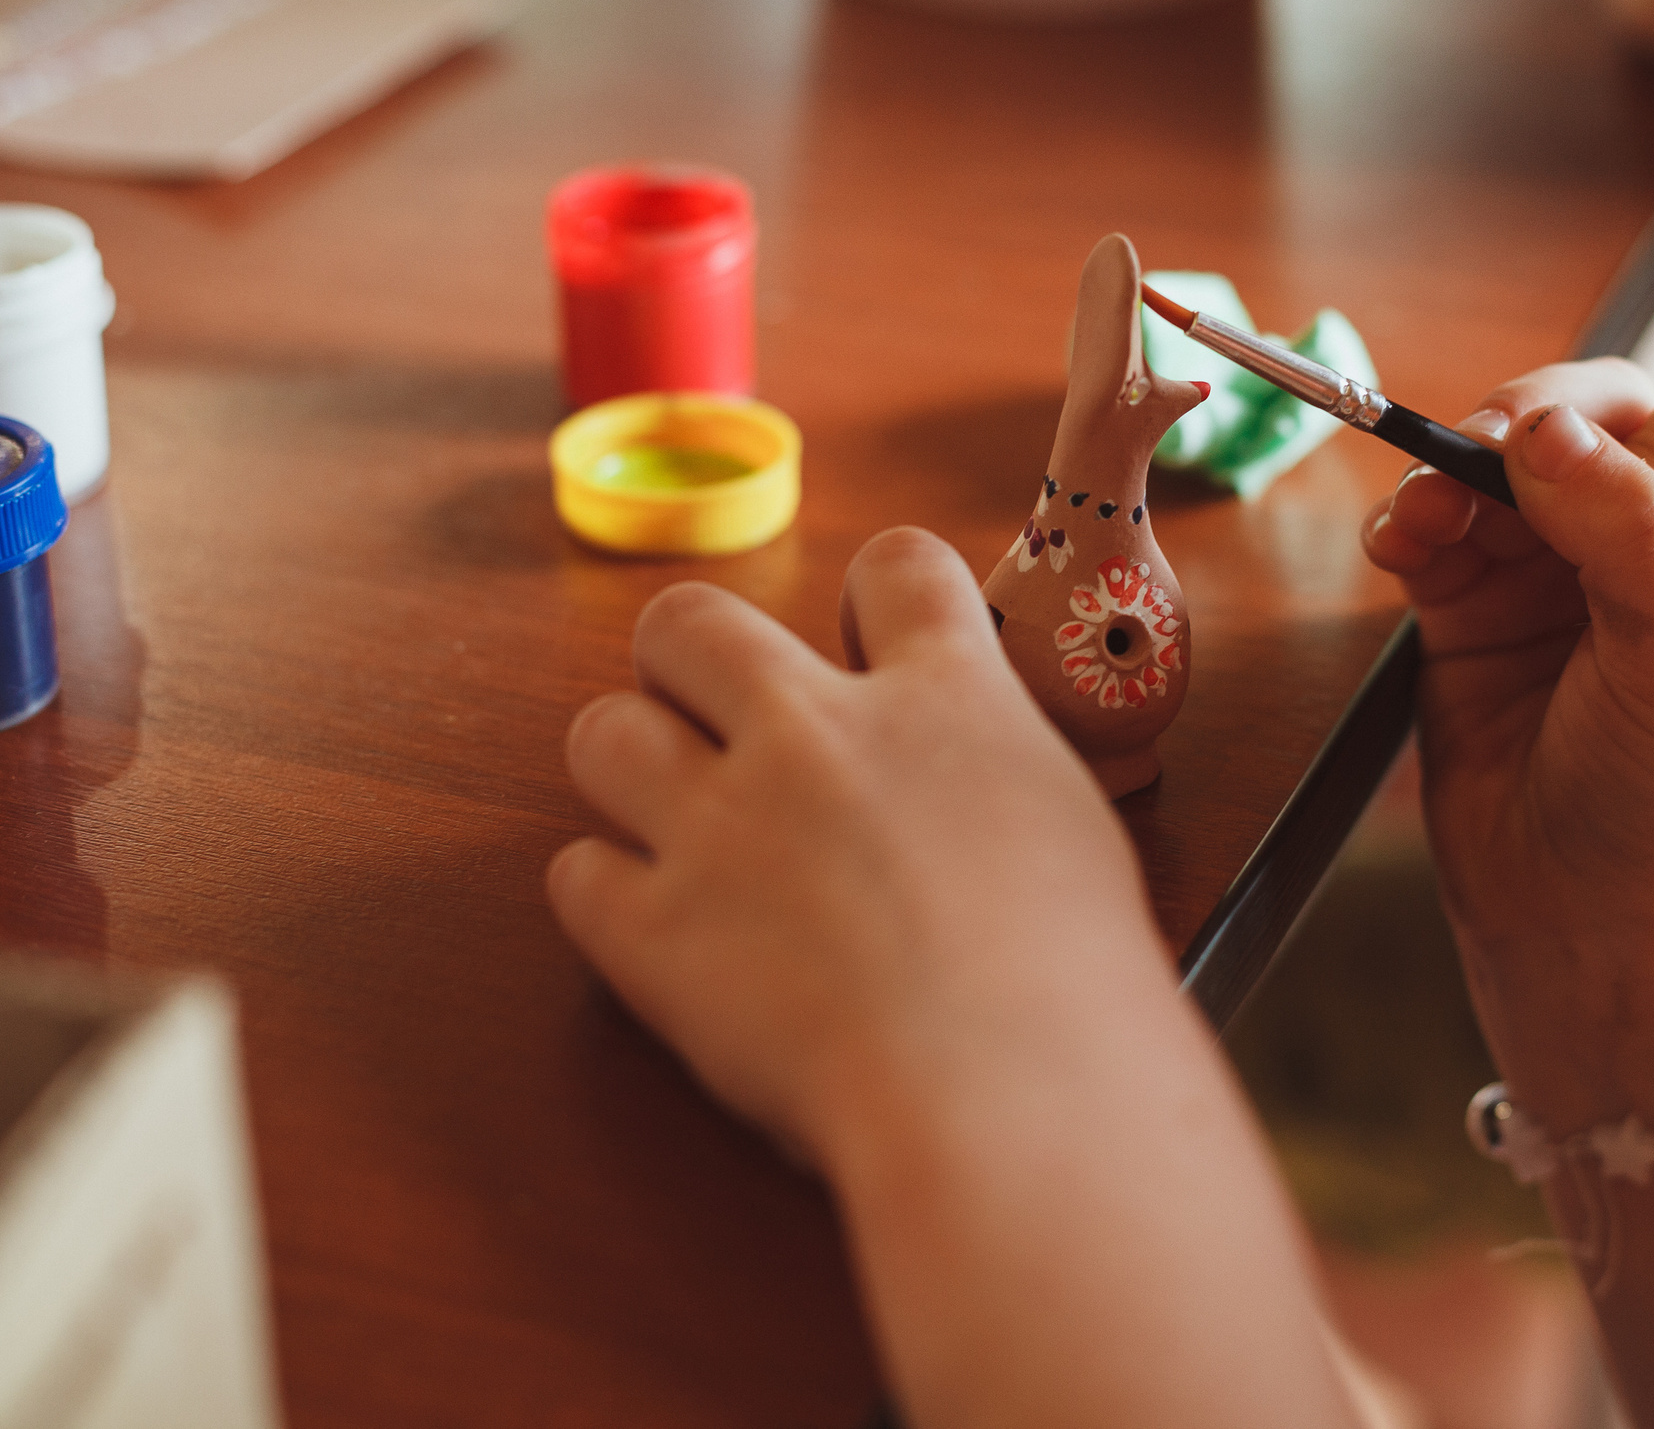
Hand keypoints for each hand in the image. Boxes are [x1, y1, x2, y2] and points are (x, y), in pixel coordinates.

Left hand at [548, 527, 1160, 1167]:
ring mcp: (722, 827)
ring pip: (602, 733)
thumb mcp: (1074, 827)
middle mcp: (814, 733)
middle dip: (692, 661)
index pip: (895, 567)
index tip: (872, 643)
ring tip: (678, 825)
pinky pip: (576, 876)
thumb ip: (997, 777)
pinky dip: (609, 900)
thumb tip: (972, 793)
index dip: (875, 598)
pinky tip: (664, 934)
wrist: (1007, 1087)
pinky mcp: (653, 933)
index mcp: (945, 698)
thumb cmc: (1077, 985)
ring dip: (632, 769)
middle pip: (691, 620)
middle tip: (723, 725)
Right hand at [1362, 353, 1653, 1128]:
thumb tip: (1540, 427)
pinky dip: (1406, 518)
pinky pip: (1430, 521)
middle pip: (1598, 408)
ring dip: (1453, 468)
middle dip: (1536, 422)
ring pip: (1500, 454)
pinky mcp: (1468, 602)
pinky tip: (1397, 549)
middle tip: (1489, 457)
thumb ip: (1627, 531)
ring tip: (1424, 521)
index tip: (1631, 498)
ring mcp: (1554, 566)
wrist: (1579, 934)